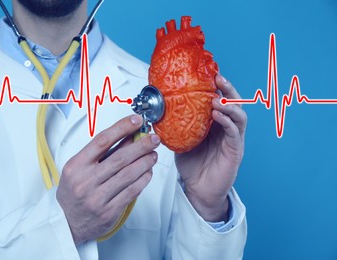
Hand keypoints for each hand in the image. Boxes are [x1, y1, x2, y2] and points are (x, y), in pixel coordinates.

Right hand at [56, 115, 160, 242]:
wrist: (66, 223)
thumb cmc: (73, 192)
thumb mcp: (79, 168)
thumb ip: (102, 153)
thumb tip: (128, 136)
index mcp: (76, 166)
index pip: (102, 141)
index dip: (121, 128)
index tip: (136, 121)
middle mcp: (86, 181)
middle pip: (120, 158)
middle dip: (141, 146)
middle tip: (153, 139)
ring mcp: (97, 198)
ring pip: (128, 175)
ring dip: (145, 162)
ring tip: (153, 154)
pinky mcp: (109, 212)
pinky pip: (131, 192)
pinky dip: (143, 180)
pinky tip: (148, 172)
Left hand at [175, 74, 246, 221]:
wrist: (198, 189)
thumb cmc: (192, 165)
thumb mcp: (181, 140)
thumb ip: (176, 126)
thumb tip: (158, 110)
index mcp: (214, 124)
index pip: (218, 100)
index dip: (216, 87)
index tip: (209, 74)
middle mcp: (226, 128)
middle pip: (232, 103)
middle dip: (227, 89)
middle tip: (218, 79)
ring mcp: (232, 139)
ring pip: (238, 116)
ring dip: (229, 104)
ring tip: (217, 98)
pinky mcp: (235, 151)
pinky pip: (235, 133)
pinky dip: (228, 122)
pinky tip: (219, 116)